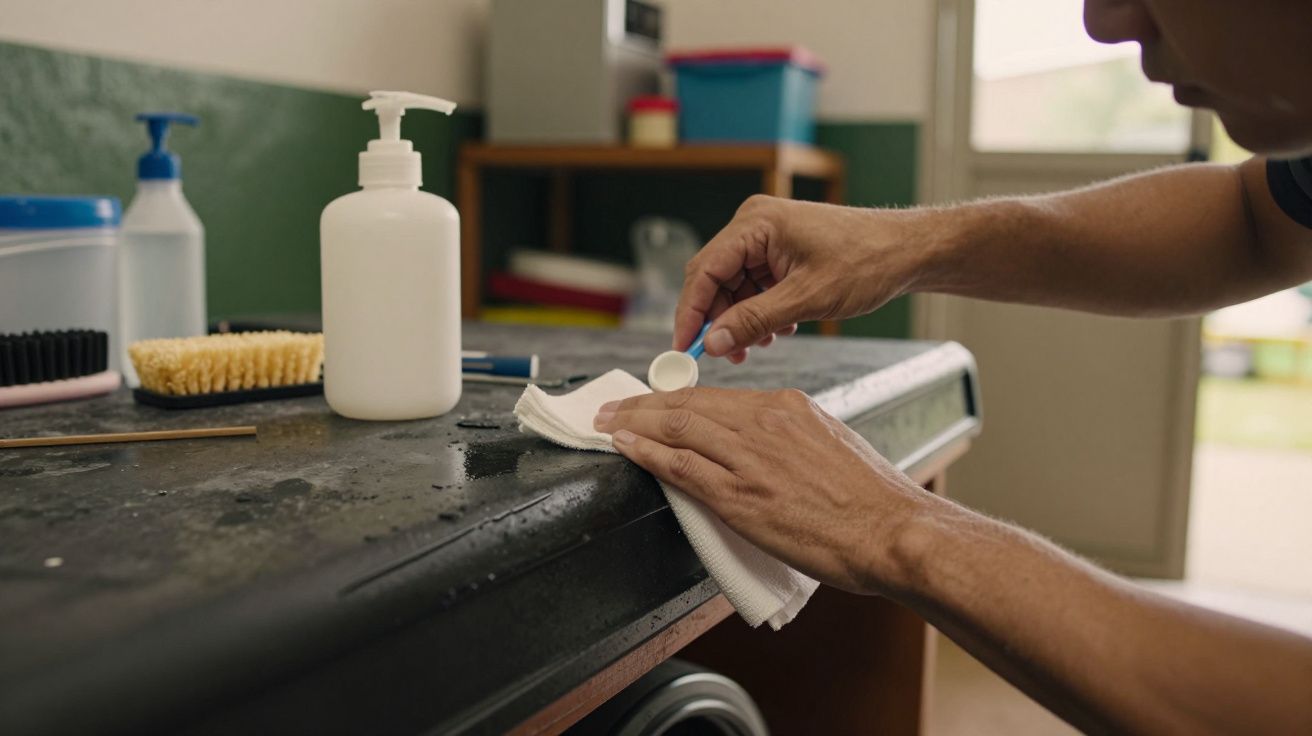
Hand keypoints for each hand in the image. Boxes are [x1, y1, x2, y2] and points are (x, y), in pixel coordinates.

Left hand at [593, 386, 935, 594]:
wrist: (892, 531)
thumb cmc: (870, 499)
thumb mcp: (829, 444)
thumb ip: (789, 438)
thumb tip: (759, 446)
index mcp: (787, 407)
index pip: (714, 396)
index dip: (673, 398)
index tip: (650, 401)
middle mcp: (764, 422)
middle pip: (687, 404)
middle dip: (641, 405)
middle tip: (611, 407)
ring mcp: (750, 457)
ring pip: (677, 427)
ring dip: (632, 424)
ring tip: (606, 425)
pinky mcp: (740, 495)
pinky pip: (681, 466)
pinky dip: (646, 453)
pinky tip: (626, 448)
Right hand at [676, 195, 927, 359]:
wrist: (907, 252)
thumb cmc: (866, 262)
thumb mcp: (806, 298)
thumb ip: (754, 321)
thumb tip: (712, 343)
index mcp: (755, 223)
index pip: (703, 270)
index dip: (690, 313)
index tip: (683, 348)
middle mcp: (754, 224)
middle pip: (713, 279)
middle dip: (716, 320)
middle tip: (723, 356)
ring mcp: (766, 237)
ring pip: (732, 287)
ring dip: (739, 320)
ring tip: (759, 344)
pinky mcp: (778, 252)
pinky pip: (752, 286)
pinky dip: (757, 311)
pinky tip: (777, 329)